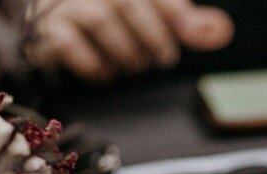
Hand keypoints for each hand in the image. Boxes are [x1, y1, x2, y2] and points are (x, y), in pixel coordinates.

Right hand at [28, 0, 232, 83]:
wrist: (47, 23)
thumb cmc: (104, 17)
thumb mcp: (149, 15)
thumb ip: (185, 23)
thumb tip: (221, 31)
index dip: (173, 9)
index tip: (188, 31)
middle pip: (127, 0)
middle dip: (153, 34)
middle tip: (163, 59)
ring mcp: (65, 4)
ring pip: (100, 20)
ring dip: (126, 50)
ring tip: (134, 66)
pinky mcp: (45, 29)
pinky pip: (67, 42)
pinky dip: (92, 63)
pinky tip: (105, 74)